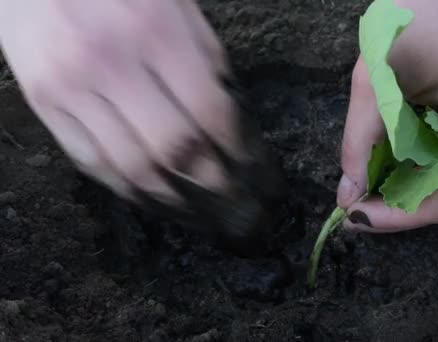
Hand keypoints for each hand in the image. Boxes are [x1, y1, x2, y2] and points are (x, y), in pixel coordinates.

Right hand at [0, 0, 284, 242]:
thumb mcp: (175, 3)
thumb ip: (206, 58)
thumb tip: (234, 119)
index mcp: (156, 32)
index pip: (211, 114)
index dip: (241, 152)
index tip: (260, 174)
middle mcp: (111, 64)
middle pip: (175, 150)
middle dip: (216, 187)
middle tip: (241, 209)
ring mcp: (71, 87)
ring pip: (131, 168)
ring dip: (174, 202)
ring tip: (202, 217)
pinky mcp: (42, 104)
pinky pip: (90, 162)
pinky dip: (128, 189)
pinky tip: (155, 199)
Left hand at [337, 0, 437, 231]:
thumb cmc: (418, 7)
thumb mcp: (376, 75)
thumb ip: (358, 142)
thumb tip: (347, 196)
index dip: (399, 216)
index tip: (357, 217)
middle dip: (407, 199)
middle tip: (361, 198)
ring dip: (424, 181)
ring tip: (381, 174)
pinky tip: (410, 152)